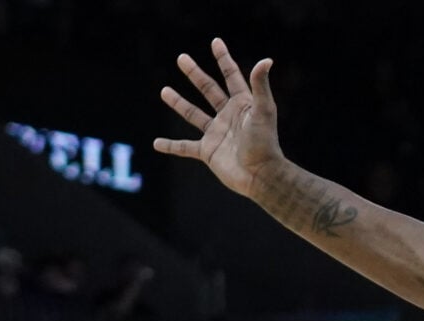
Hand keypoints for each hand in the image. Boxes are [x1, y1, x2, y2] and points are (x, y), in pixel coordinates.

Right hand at [155, 38, 285, 198]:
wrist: (261, 176)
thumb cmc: (265, 143)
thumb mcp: (263, 111)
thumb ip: (260, 86)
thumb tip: (266, 60)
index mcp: (242, 104)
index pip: (231, 76)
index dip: (223, 59)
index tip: (215, 42)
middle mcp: (228, 117)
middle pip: (208, 90)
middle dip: (195, 74)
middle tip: (181, 58)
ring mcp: (216, 134)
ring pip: (194, 114)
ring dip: (179, 103)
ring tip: (164, 90)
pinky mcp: (208, 152)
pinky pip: (185, 148)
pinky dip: (171, 146)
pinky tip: (157, 143)